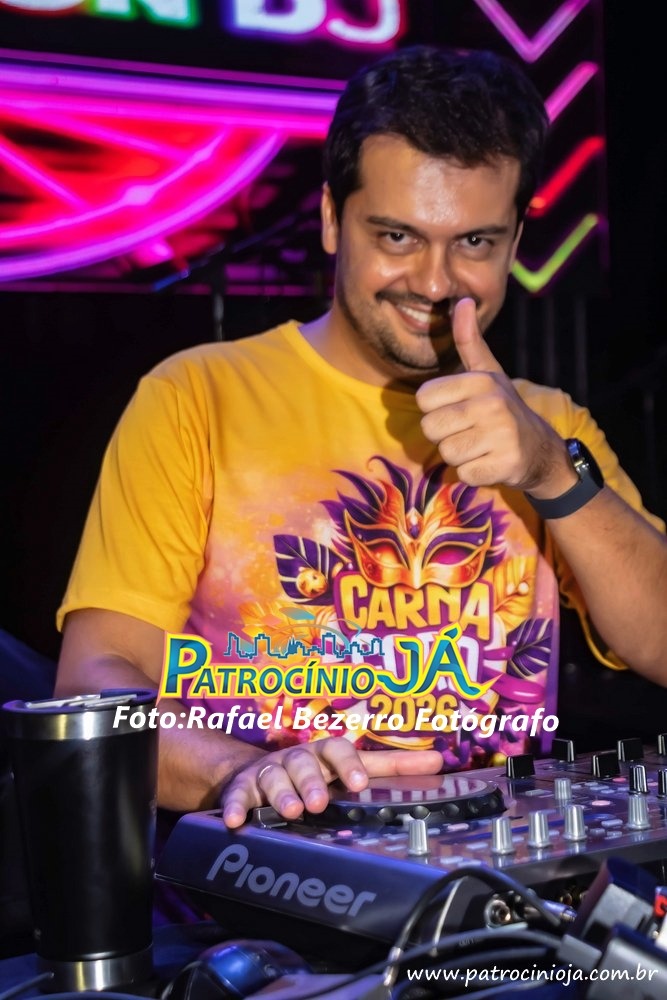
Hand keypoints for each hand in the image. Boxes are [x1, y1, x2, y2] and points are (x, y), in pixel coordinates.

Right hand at [221, 738, 442, 828]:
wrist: (262, 769)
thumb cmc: (318, 772)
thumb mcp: (352, 767)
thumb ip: (392, 767)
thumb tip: (439, 761)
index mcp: (325, 753)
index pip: (338, 749)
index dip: (348, 764)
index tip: (359, 782)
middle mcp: (297, 759)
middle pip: (303, 762)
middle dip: (311, 781)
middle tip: (318, 803)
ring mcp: (269, 772)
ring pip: (272, 776)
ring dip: (281, 793)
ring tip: (291, 812)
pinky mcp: (243, 787)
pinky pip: (237, 794)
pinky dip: (235, 805)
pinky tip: (236, 820)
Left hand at [416, 298, 574, 497]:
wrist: (540, 450)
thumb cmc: (502, 409)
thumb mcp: (487, 372)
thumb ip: (468, 341)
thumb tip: (462, 301)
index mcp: (481, 381)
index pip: (423, 399)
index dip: (435, 409)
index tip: (458, 410)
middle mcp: (491, 405)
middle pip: (430, 428)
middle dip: (445, 435)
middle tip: (470, 432)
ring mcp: (500, 436)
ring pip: (446, 453)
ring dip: (459, 456)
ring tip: (481, 446)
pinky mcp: (503, 465)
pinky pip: (463, 474)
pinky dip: (474, 474)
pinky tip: (490, 462)